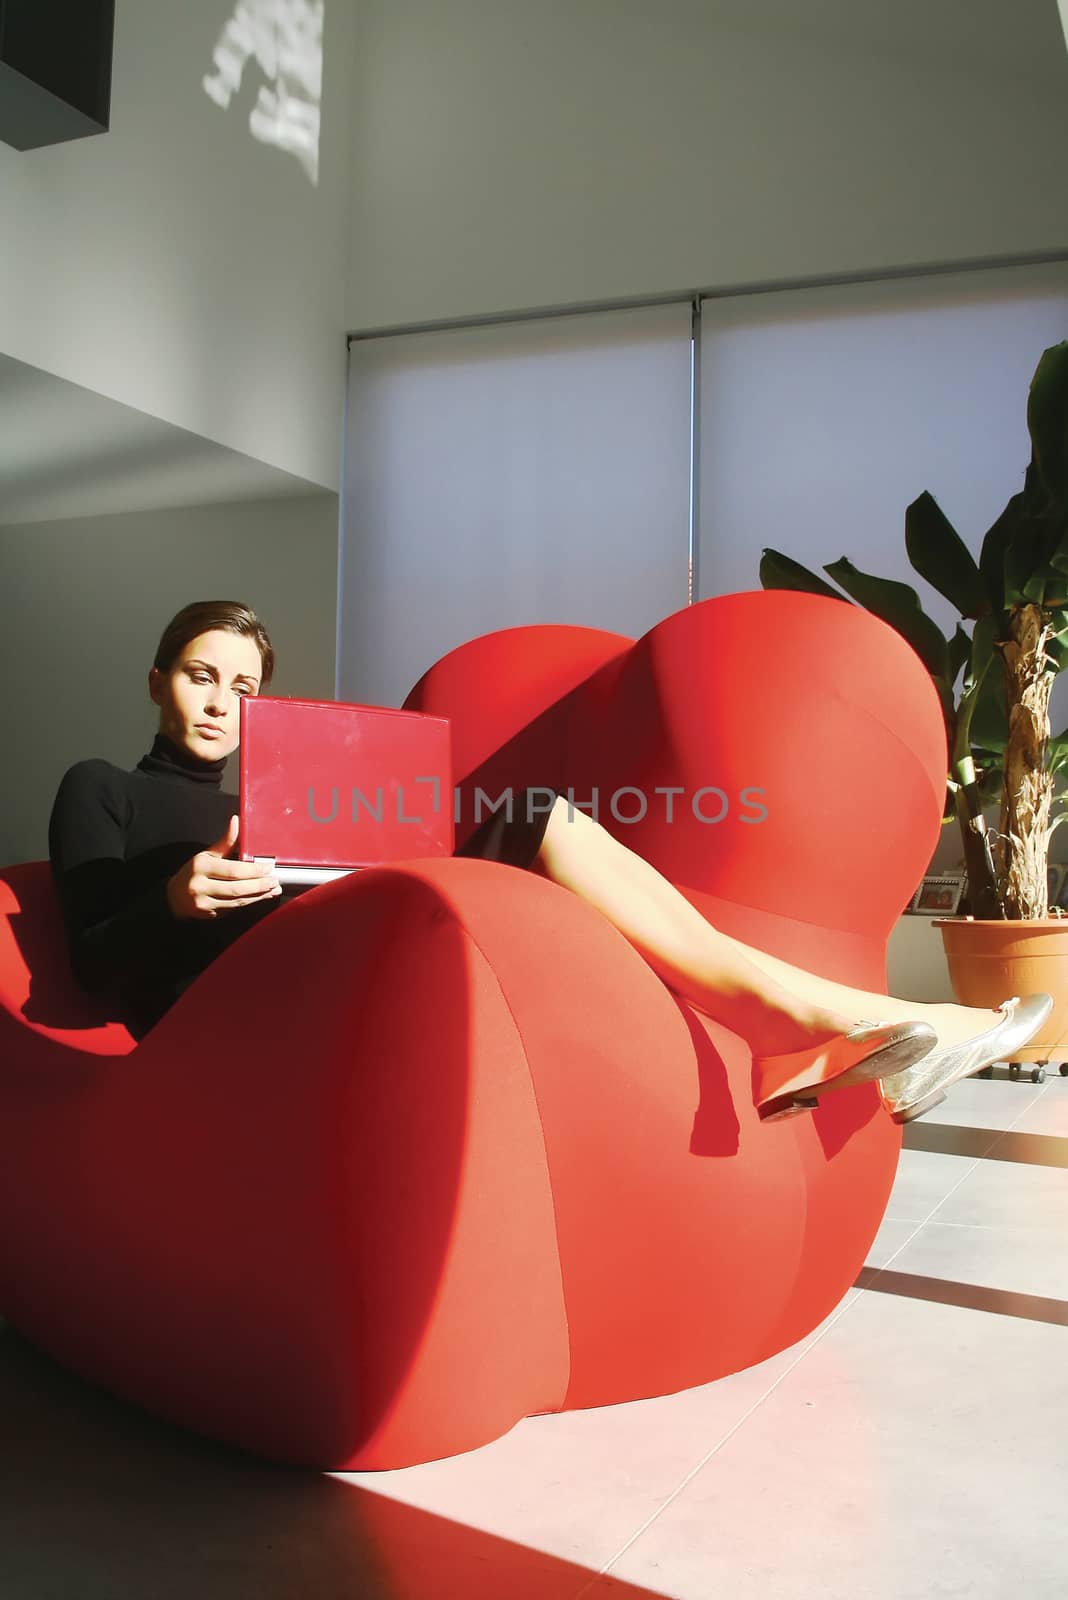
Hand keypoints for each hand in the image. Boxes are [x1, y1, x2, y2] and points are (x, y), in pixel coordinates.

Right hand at [165, 815, 282, 919]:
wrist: (173, 897)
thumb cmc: (194, 872)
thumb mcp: (207, 854)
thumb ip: (225, 841)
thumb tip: (237, 821)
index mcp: (202, 865)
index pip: (232, 869)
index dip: (253, 870)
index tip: (268, 867)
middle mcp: (200, 884)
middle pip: (236, 887)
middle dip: (258, 885)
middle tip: (274, 881)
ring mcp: (203, 902)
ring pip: (236, 900)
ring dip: (258, 896)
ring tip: (272, 890)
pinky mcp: (207, 914)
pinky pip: (233, 909)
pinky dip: (249, 903)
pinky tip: (260, 897)